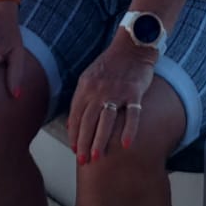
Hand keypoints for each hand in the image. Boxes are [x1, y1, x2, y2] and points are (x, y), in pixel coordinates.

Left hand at [68, 35, 158, 164]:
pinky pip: (132, 114)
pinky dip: (129, 130)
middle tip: (83, 161)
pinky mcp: (134, 91)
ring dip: (100, 140)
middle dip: (83, 143)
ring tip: (97, 156)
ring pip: (106, 120)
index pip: (76, 115)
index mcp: (86, 86)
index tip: (74, 150)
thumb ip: (81, 98)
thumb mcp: (89, 77)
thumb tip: (71, 124)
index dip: (74, 134)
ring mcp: (117, 90)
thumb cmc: (111, 64)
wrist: (132, 45)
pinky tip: (126, 144)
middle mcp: (99, 89)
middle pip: (88, 121)